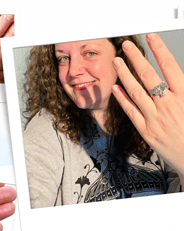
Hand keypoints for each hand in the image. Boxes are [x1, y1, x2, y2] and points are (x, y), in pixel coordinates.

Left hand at [112, 33, 183, 183]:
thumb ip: (183, 91)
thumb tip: (176, 78)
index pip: (170, 66)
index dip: (159, 50)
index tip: (151, 37)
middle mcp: (167, 105)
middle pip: (148, 75)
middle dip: (136, 58)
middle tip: (125, 45)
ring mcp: (154, 118)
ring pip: (136, 91)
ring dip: (124, 75)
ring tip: (116, 62)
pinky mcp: (145, 131)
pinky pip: (131, 112)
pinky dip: (122, 99)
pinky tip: (115, 89)